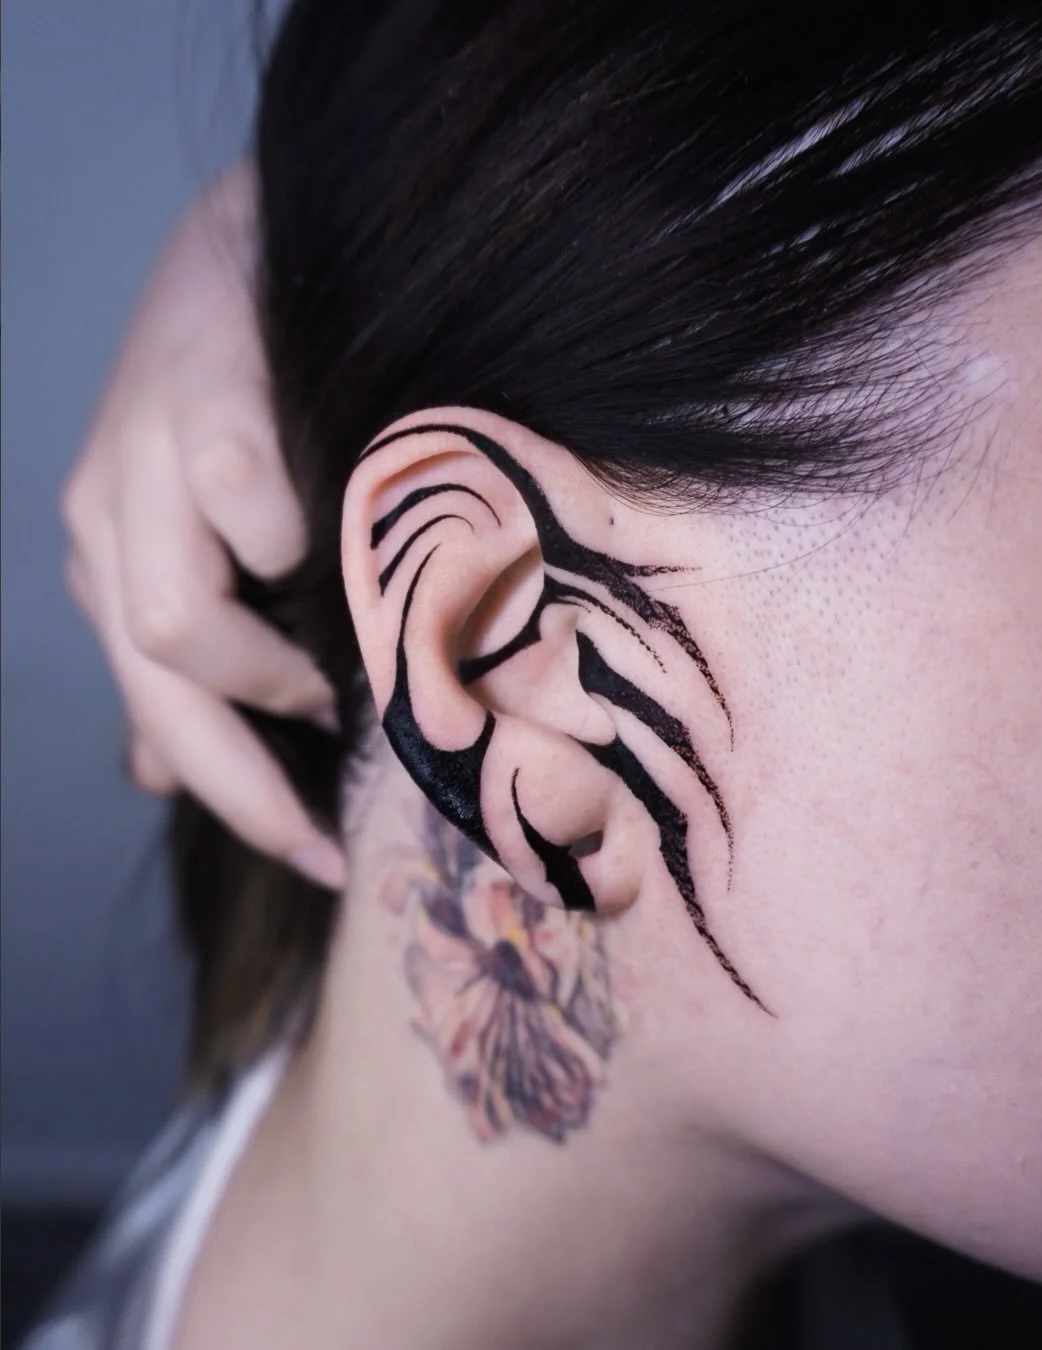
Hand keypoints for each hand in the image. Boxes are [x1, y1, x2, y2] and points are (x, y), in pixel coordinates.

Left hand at [62, 165, 345, 889]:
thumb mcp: (209, 537)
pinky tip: (345, 538)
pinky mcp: (199, 408)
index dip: (237, 800)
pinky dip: (299, 547)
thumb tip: (151, 773)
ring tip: (333, 669)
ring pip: (173, 627)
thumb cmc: (261, 398)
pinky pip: (244, 521)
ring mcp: (141, 464)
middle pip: (155, 690)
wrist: (267, 240)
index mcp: (110, 561)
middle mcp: (106, 520)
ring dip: (270, 667)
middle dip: (246, 780)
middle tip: (326, 833)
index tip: (315, 857)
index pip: (156, 717)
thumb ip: (193, 650)